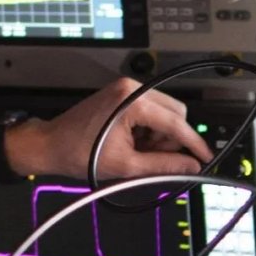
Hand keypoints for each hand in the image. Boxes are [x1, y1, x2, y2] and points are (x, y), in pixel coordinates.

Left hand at [8, 78, 212, 181]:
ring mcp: (126, 89)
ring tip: (135, 151)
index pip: (175, 122)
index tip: (205, 156)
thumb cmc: (78, 152)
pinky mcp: (122, 94)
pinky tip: (131, 143)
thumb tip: (190, 167)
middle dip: (171, 138)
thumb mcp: (126, 166)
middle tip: (154, 158)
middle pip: (175, 112)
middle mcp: (131, 88)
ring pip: (164, 112)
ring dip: (158, 135)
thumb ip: (163, 166)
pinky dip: (148, 129)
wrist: (50, 145)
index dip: (193, 143)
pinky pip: (150, 110)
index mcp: (131, 101)